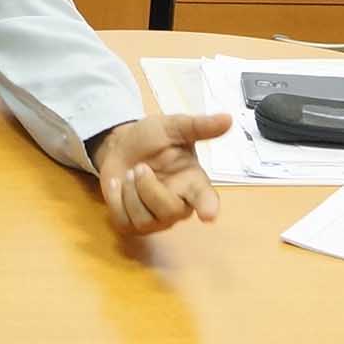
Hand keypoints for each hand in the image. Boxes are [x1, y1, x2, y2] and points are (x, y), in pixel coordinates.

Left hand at [91, 114, 232, 235]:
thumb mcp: (174, 127)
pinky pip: (123, 221)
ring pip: (144, 219)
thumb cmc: (152, 139)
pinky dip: (115, 199)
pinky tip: (117, 184)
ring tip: (129, 173)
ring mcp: (156, 219)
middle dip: (148, 186)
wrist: (120, 145)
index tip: (209, 215)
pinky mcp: (132, 224)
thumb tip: (228, 119)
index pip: (205, 199)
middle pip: (169, 211)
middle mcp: (179, 205)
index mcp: (193, 182)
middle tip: (139, 167)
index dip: (208, 207)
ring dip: (130, 191)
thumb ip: (199, 126)